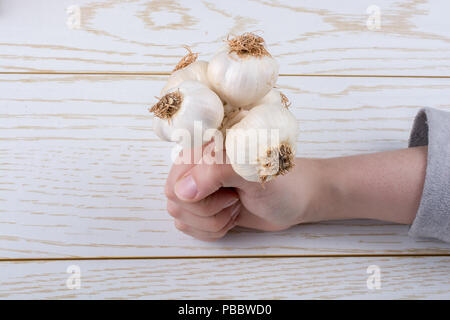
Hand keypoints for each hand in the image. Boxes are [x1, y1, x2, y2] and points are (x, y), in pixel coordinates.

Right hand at [164, 143, 426, 240]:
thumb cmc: (281, 182)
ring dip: (213, 221)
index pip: (175, 183)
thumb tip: (181, 193)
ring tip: (236, 205)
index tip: (228, 191)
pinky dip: (212, 230)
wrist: (298, 199)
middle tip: (235, 199)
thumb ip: (215, 172)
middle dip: (208, 211)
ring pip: (181, 219)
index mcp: (201, 150)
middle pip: (176, 204)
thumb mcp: (252, 171)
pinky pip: (189, 228)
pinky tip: (231, 217)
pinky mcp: (205, 208)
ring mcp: (199, 189)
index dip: (199, 197)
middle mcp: (195, 168)